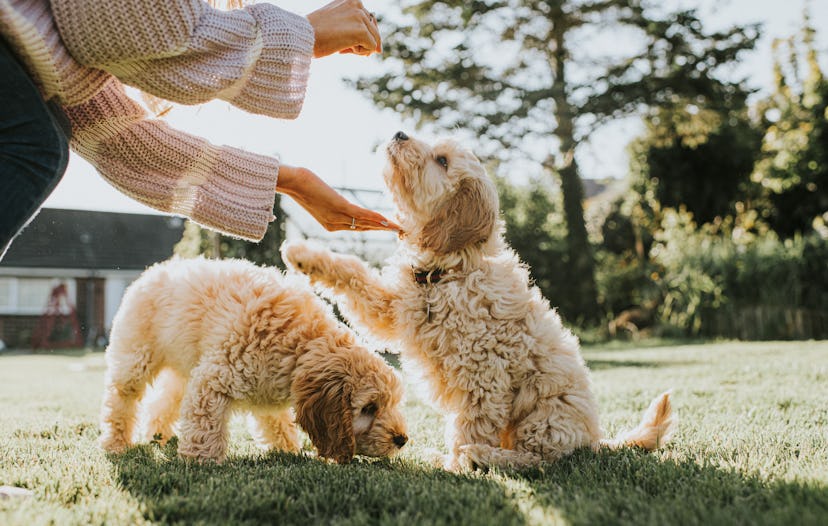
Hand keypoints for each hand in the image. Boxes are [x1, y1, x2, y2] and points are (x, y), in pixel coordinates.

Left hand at [277, 165, 400, 232]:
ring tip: (397, 228)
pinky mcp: (338, 207)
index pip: (356, 227)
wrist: (292, 182)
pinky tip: (384, 221)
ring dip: (382, 226)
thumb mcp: (316, 195)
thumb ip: (326, 199)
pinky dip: (373, 218)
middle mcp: (334, 224)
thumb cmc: (301, 184)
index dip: (372, 227)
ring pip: (364, 223)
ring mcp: (336, 217)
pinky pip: (360, 215)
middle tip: (398, 231)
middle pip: (363, 228)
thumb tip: (329, 196)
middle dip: (381, 229)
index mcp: (329, 224)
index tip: (386, 227)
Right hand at [306, 0, 381, 57]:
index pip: (367, 20)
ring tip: (339, 46)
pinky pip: (371, 47)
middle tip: (340, 44)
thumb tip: (378, 48)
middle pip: (373, 29)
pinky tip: (342, 49)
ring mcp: (360, 16)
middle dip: (361, 41)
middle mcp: (357, 4)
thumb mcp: (336, 24)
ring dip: (359, 48)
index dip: (359, 34)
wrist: (301, 36)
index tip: (342, 38)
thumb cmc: (314, 34)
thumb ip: (353, 27)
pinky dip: (359, 53)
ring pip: (373, 39)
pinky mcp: (361, 31)